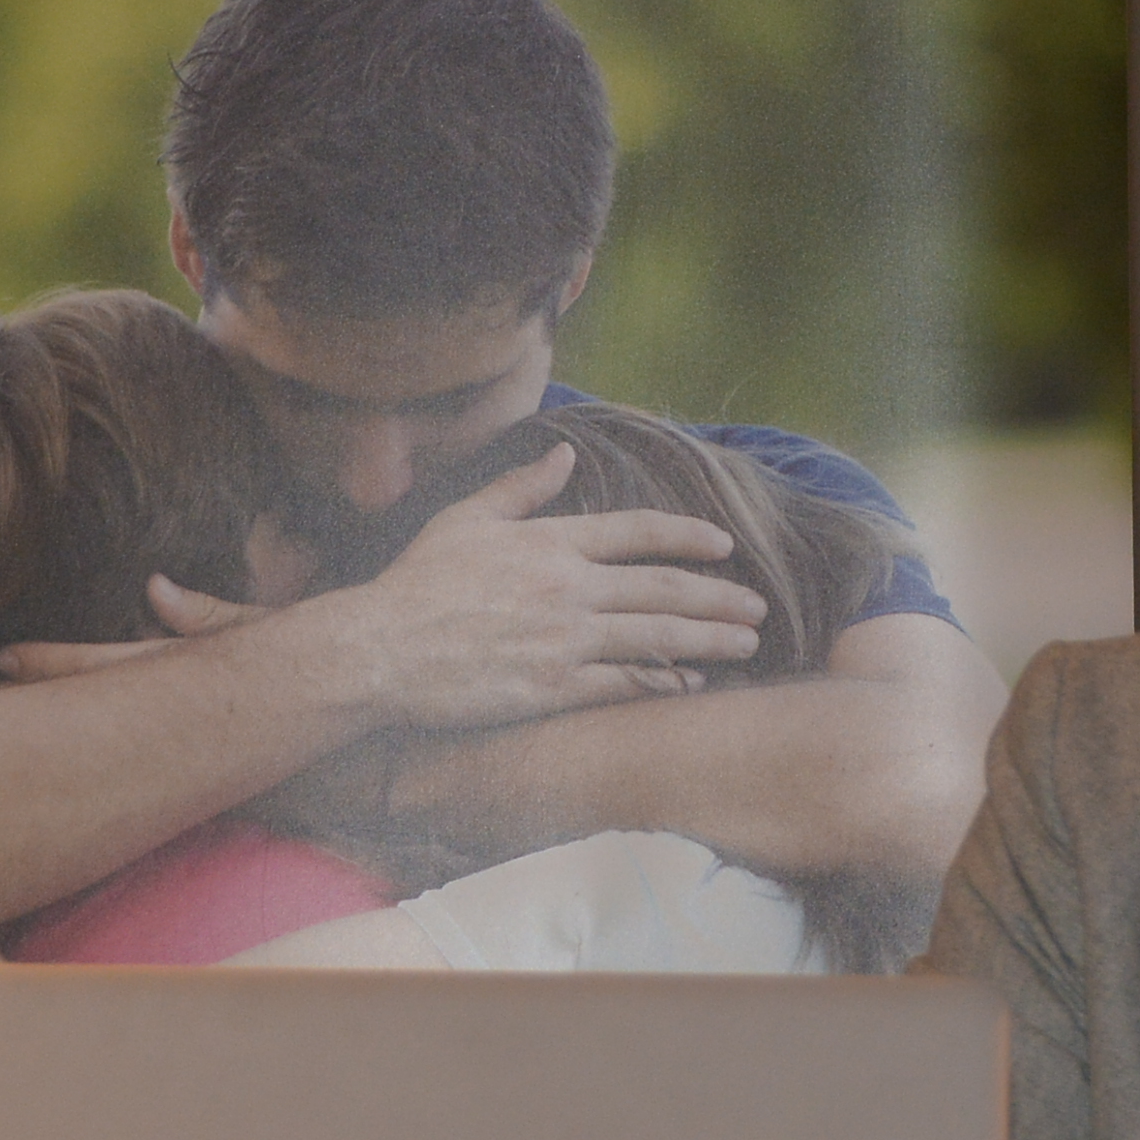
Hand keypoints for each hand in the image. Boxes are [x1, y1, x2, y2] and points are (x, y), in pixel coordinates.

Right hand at [280, 442, 769, 729]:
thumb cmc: (416, 583)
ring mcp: (565, 640)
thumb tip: (563, 451)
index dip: (688, 537)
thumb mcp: (466, 519)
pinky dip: (662, 683)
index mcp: (550, 542)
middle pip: (663, 589)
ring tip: (746, 645)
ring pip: (656, 638)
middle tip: (759, 607)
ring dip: (709, 641)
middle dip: (718, 598)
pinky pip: (623, 684)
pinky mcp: (554, 688)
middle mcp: (568, 588)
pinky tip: (690, 684)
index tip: (723, 545)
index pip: (638, 531)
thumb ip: (521, 488)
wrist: (381, 650)